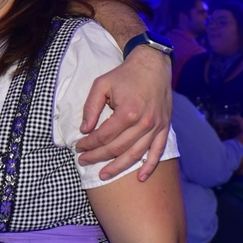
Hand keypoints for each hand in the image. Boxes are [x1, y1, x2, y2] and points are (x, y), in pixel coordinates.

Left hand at [76, 45, 171, 180]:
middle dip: (97, 157)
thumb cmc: (125, 74)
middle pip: (117, 148)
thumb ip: (91, 107)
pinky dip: (149, 166)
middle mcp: (143, 122)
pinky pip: (157, 152)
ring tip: (103, 175)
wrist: (153, 64)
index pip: (103, 136)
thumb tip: (85, 129)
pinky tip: (140, 178)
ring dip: (118, 167)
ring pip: (135, 155)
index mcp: (127, 111)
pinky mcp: (164, 127)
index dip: (89, 144)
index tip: (78, 147)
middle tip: (83, 161)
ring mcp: (156, 127)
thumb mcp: (101, 84)